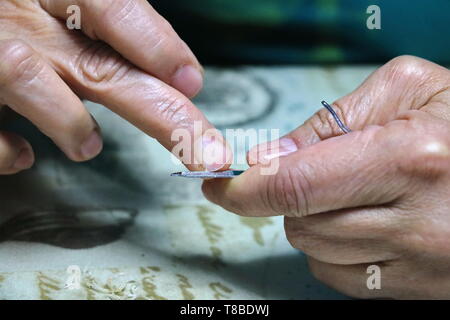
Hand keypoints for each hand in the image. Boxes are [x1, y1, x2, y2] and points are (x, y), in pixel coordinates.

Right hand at [0, 0, 227, 173]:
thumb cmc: (20, 20)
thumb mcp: (62, 11)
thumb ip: (112, 34)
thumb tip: (180, 78)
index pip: (110, 5)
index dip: (154, 43)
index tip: (192, 82)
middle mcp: (20, 17)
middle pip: (100, 65)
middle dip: (160, 114)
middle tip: (206, 155)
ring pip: (28, 77)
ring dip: (69, 122)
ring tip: (89, 149)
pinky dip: (5, 149)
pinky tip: (24, 156)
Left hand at [203, 56, 449, 298]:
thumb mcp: (409, 90)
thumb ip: (330, 119)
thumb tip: (270, 158)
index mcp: (411, 159)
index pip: (294, 186)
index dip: (245, 189)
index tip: (219, 185)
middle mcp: (416, 222)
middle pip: (300, 224)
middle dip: (289, 198)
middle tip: (315, 173)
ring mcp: (422, 265)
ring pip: (317, 254)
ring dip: (315, 221)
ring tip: (356, 193)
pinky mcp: (421, 290)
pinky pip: (344, 277)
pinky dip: (337, 249)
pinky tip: (369, 223)